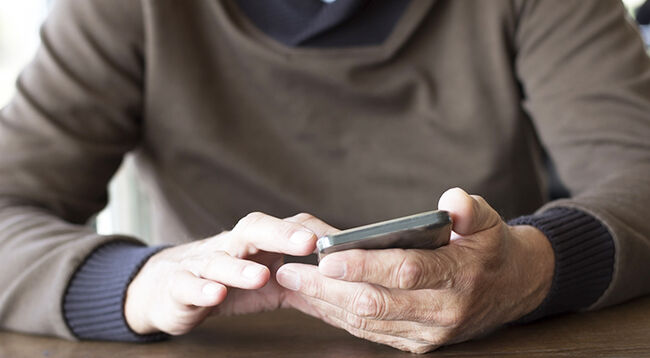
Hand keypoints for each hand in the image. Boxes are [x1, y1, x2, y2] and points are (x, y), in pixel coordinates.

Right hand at [124, 212, 333, 335]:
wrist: (167, 287)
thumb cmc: (226, 280)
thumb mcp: (267, 278)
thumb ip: (301, 279)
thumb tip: (346, 282)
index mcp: (255, 242)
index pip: (284, 226)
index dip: (308, 232)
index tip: (334, 240)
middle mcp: (230, 245)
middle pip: (253, 229)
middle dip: (280, 234)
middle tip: (307, 242)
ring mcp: (201, 264)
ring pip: (219, 260)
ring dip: (240, 268)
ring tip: (261, 276)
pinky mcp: (178, 286)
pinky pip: (188, 285)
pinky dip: (202, 289)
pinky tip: (216, 294)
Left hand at [277, 188, 554, 352]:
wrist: (513, 288)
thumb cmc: (490, 247)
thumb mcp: (487, 219)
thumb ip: (469, 208)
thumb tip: (451, 200)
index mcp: (459, 275)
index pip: (405, 271)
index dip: (365, 265)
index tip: (327, 257)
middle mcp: (444, 310)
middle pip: (377, 302)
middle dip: (328, 289)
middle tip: (290, 272)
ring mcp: (430, 332)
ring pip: (368, 322)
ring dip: (326, 305)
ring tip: (292, 285)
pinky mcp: (419, 343)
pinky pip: (372, 333)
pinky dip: (340, 318)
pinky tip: (315, 302)